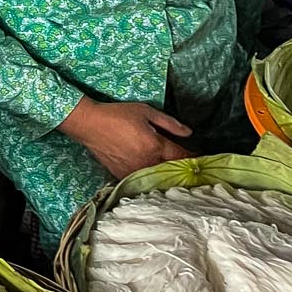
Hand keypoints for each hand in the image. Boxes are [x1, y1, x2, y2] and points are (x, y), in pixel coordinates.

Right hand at [60, 98, 192, 179]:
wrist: (88, 124)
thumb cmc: (116, 114)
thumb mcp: (145, 112)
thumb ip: (169, 123)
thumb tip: (189, 133)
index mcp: (156, 146)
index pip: (183, 156)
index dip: (195, 158)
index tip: (202, 159)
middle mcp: (147, 162)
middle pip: (173, 171)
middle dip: (182, 169)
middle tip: (191, 169)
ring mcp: (134, 171)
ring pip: (158, 178)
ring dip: (166, 176)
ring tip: (174, 175)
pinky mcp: (122, 175)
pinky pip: (142, 180)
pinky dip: (149, 178)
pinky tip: (151, 175)